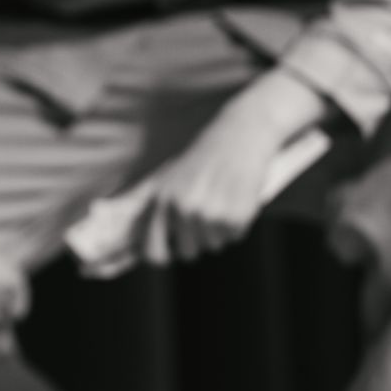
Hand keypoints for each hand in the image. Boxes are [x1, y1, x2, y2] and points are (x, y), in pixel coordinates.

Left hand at [124, 71, 332, 266]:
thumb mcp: (173, 176)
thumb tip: (149, 246)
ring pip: (214, 245)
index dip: (162, 257)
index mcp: (164, 201)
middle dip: (198, 239)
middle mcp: (184, 211)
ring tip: (222, 197)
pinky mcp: (236, 217)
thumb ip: (161, 209)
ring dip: (219, 229)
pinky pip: (235, 236)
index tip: (171, 253)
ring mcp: (210, 215)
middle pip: (189, 253)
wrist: (242, 133)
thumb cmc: (206, 155)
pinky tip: (237, 198)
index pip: (154, 252)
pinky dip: (238, 223)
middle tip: (207, 212)